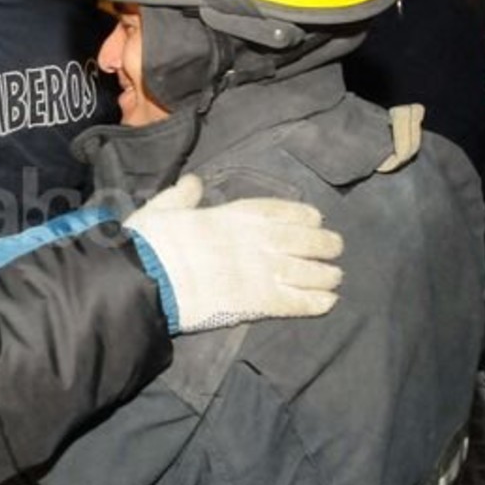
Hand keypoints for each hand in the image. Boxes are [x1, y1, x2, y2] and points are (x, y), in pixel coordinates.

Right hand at [125, 174, 343, 333]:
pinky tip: (329, 303)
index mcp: (232, 215)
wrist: (148, 280)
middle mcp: (254, 240)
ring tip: (336, 277)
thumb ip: (182, 196)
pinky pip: (295, 302)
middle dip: (322, 243)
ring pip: (305, 270)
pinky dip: (314, 302)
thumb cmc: (150, 243)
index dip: (301, 215)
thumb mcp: (161, 208)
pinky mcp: (257, 302)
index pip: (277, 211)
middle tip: (337, 248)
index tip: (316, 219)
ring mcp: (260, 271)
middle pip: (300, 239)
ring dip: (325, 274)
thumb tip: (193, 182)